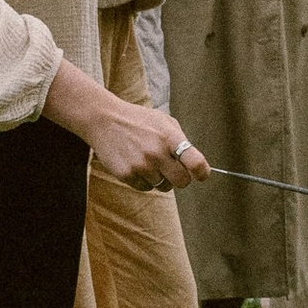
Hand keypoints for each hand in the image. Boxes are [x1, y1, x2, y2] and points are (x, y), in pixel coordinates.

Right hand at [42, 61, 208, 189]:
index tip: (202, 175)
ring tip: (149, 162)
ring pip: (163, 186)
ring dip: (160, 178)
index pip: (195, 162)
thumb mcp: (164, 121)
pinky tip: (137, 165)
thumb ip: (180, 140)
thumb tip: (194, 163)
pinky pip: (145, 187)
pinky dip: (144, 180)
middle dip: (182, 179)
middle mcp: (156, 153)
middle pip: (182, 182)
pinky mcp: (126, 175)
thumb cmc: (139, 121)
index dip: (202, 172)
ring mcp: (141, 165)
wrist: (105, 120)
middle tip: (175, 172)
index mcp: (170, 137)